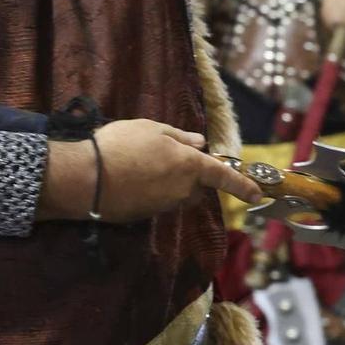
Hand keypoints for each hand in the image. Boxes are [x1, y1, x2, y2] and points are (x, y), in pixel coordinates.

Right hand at [39, 119, 260, 223]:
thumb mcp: (151, 128)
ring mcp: (163, 206)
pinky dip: (148, 190)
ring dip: (166, 181)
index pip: (222, 176)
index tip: (257, 194)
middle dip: (188, 175)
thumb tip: (201, 144)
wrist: (86, 177)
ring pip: (175, 193)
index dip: (242, 185)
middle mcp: (182, 189)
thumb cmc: (120, 144)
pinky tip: (127, 177)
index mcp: (189, 165)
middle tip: (161, 155)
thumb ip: (180, 137)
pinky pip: (155, 201)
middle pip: (195, 186)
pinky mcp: (145, 216)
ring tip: (137, 163)